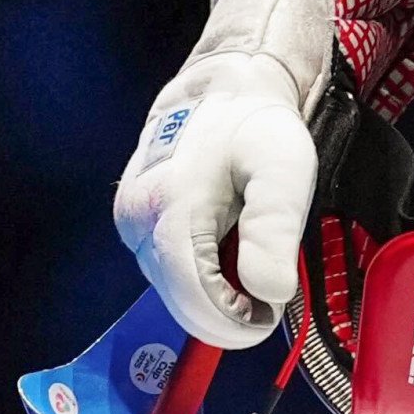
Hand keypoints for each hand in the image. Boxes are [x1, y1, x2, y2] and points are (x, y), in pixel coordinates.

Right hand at [112, 52, 312, 348]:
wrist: (223, 90)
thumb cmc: (255, 128)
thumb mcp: (284, 169)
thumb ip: (274, 230)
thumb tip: (267, 292)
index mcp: (170, 207)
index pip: (195, 301)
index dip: (236, 323)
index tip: (269, 310)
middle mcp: (136, 220)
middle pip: (181, 303)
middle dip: (227, 309)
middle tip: (268, 282)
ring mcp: (129, 223)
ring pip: (173, 291)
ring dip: (214, 292)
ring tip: (248, 250)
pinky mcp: (131, 224)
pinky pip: (167, 272)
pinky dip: (200, 275)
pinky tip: (226, 245)